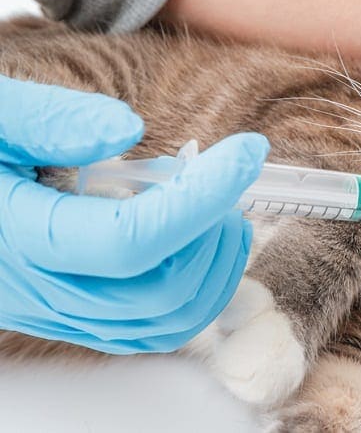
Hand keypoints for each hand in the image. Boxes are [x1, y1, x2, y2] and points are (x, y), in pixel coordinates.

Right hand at [0, 76, 268, 353]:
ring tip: (223, 209)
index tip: (248, 150)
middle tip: (230, 179)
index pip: (134, 238)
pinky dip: (197, 291)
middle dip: (215, 235)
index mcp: (20, 237)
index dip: (203, 196)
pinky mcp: (75, 317)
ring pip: (164, 322)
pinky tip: (204, 243)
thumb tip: (130, 129)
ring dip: (216, 267)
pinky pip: (151, 329)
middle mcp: (42, 291)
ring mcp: (60, 312)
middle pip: (160, 293)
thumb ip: (53, 120)